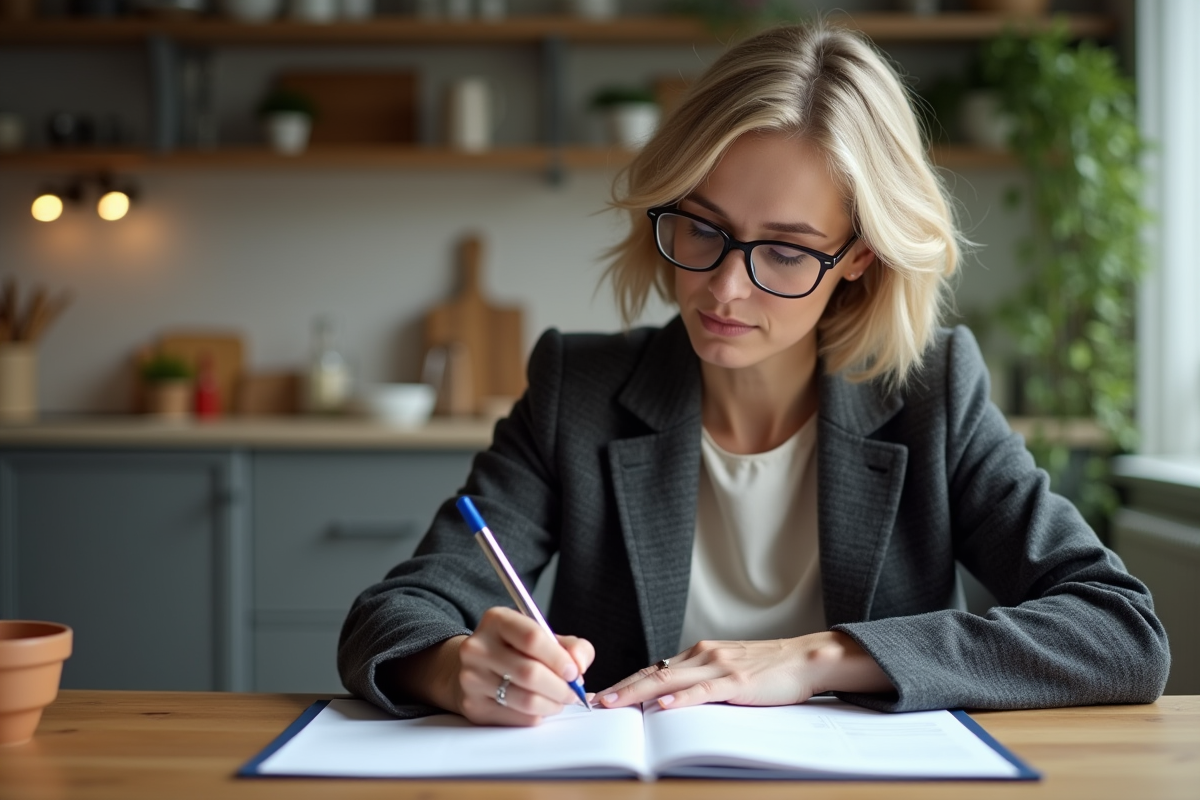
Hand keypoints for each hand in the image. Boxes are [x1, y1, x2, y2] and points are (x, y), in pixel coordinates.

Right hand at [454, 607, 593, 726]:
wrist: (473, 667)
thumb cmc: (515, 650)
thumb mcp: (542, 637)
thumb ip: (571, 646)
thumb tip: (579, 666)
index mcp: (497, 620)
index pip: (532, 638)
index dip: (559, 658)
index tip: (574, 671)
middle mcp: (478, 647)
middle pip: (530, 672)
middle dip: (561, 687)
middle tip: (573, 693)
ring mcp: (472, 678)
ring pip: (526, 699)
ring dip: (552, 704)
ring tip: (559, 701)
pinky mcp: (474, 706)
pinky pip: (517, 718)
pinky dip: (537, 716)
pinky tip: (540, 707)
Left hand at [596, 631, 892, 710]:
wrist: (804, 658)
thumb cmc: (767, 669)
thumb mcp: (726, 671)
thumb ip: (700, 681)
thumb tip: (670, 701)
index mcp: (698, 654)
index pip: (654, 669)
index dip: (626, 682)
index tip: (602, 695)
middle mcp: (703, 655)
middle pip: (654, 672)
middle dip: (622, 688)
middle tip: (595, 702)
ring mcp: (719, 666)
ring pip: (671, 679)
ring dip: (639, 692)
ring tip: (616, 703)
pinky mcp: (736, 680)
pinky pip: (703, 690)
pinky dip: (682, 697)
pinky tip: (664, 705)